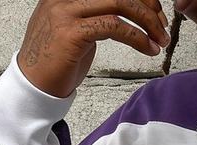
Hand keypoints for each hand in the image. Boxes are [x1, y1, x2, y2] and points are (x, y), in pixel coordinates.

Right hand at [18, 0, 171, 98]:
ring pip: (120, 3)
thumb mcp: (77, 29)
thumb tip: (128, 13)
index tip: (156, 12)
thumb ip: (98, 16)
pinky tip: (149, 49)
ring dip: (148, 23)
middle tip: (162, 28)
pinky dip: (138, 38)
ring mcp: (66, 11)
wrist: (33, 85)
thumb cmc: (57, 61)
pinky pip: (115, 27)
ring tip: (160, 41)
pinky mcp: (72, 32)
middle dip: (148, 6)